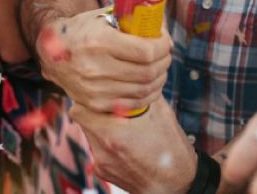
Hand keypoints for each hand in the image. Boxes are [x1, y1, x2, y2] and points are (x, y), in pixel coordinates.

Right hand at [35, 6, 171, 113]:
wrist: (51, 51)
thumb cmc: (82, 30)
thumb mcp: (102, 17)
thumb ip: (130, 20)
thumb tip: (160, 24)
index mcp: (99, 42)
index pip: (145, 51)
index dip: (163, 46)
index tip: (165, 41)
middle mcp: (95, 68)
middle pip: (147, 72)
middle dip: (164, 62)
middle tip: (165, 54)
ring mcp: (95, 89)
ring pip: (143, 90)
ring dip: (159, 79)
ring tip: (160, 68)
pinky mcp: (96, 104)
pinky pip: (132, 104)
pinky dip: (148, 95)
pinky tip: (151, 85)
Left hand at [70, 97, 195, 193]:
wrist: (176, 184)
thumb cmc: (171, 148)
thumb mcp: (161, 112)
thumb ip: (139, 92)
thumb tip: (130, 75)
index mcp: (112, 133)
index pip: (80, 108)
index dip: (90, 99)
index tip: (102, 96)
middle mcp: (102, 150)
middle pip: (82, 120)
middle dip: (95, 110)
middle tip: (113, 109)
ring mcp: (101, 163)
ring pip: (89, 134)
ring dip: (100, 126)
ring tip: (123, 127)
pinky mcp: (102, 172)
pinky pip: (96, 149)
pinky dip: (106, 143)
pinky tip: (125, 144)